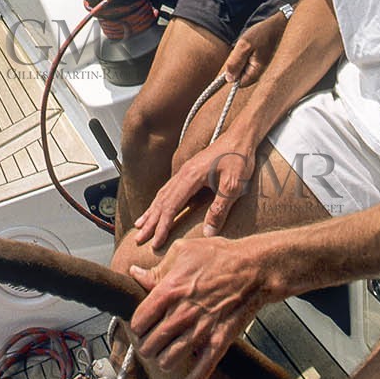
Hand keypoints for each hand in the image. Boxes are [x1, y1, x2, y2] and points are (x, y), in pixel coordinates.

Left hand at [129, 233, 273, 378]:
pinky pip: (200, 372)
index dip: (136, 326)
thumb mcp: (183, 251)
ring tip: (164, 354)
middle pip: (150, 344)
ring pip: (168, 360)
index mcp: (169, 290)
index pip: (139, 321)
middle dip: (146, 346)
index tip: (140, 325)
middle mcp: (182, 313)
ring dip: (162, 361)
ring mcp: (200, 330)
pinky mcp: (219, 342)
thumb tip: (134, 273)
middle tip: (150, 342)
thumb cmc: (219, 256)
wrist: (254, 269)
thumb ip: (156, 269)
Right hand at [133, 140, 255, 250]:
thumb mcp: (233, 186)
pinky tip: (157, 208)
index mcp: (191, 177)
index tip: (155, 242)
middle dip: (150, 221)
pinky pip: (169, 189)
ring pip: (163, 194)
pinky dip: (160, 202)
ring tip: (141, 225)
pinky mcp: (190, 171)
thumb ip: (219, 209)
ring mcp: (185, 171)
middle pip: (161, 201)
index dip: (162, 226)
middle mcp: (183, 174)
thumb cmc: (239, 158)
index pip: (170, 206)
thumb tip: (208, 232)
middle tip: (138, 238)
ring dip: (151, 211)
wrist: (241, 136)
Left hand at [223, 14, 285, 88]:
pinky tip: (251, 45)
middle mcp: (261, 73)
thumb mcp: (244, 45)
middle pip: (241, 75)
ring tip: (248, 45)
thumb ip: (235, 62)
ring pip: (244, 68)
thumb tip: (229, 79)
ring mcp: (261, 67)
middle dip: (237, 64)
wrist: (278, 24)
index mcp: (257, 72)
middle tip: (242, 50)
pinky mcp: (261, 61)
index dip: (232, 73)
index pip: (239, 83)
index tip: (234, 58)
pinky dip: (246, 54)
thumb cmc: (263, 33)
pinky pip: (248, 62)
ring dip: (241, 58)